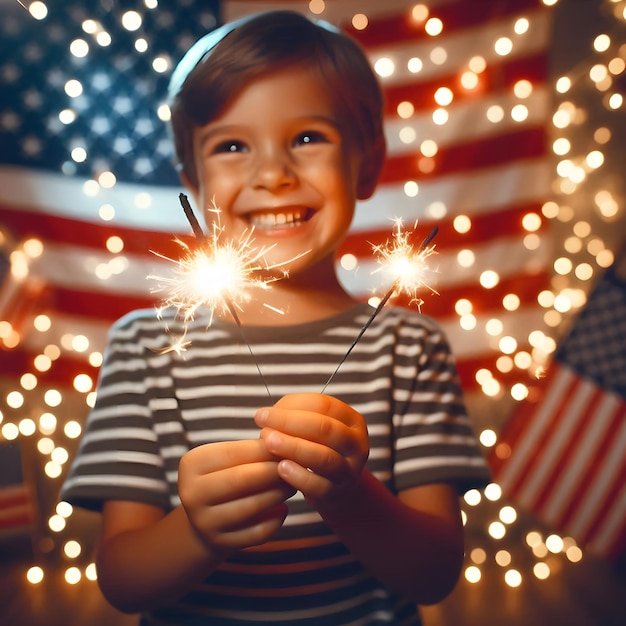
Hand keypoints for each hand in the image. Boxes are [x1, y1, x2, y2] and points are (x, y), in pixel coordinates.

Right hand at [178, 439, 295, 556]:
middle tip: (298, 465)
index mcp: (192, 464)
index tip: (290, 445)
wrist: (206, 517)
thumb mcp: (229, 458)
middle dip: (275, 471)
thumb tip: (287, 441)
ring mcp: (203, 522)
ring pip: (253, 506)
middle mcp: (191, 493)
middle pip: (242, 479)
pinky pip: (257, 532)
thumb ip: (253, 449)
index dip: (266, 449)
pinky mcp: (219, 543)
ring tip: (293, 484)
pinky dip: (276, 520)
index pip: (235, 452)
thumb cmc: (225, 476)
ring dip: (279, 493)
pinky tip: (283, 509)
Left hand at [255, 393, 368, 509]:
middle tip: (262, 424)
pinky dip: (299, 476)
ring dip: (294, 448)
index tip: (264, 413)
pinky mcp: (338, 494)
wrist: (337, 488)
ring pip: (324, 457)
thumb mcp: (313, 428)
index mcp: (352, 420)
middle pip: (325, 429)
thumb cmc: (318, 448)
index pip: (324, 405)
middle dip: (290, 423)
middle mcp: (356, 444)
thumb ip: (294, 416)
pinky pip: (319, 486)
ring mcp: (350, 471)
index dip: (293, 406)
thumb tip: (270, 417)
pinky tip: (281, 468)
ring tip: (269, 443)